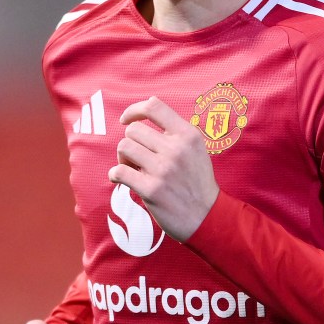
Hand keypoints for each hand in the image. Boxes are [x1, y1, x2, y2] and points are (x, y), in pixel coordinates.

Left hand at [109, 96, 218, 241]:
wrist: (208, 217)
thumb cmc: (197, 182)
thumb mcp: (196, 149)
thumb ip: (175, 133)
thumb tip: (140, 120)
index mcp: (188, 135)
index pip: (154, 106)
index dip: (134, 110)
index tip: (127, 120)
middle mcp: (176, 149)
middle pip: (133, 130)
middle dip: (130, 142)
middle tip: (136, 157)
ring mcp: (163, 169)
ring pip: (124, 147)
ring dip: (123, 158)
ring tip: (132, 168)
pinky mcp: (151, 190)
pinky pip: (119, 171)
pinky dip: (115, 174)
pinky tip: (121, 179)